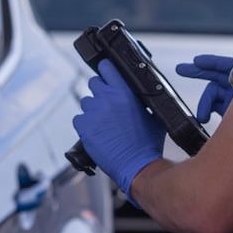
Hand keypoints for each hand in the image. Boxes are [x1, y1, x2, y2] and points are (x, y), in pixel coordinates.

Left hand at [73, 60, 165, 197]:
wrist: (136, 165)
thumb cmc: (147, 143)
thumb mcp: (153, 115)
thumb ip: (144, 99)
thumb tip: (141, 92)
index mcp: (124, 92)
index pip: (106, 67)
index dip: (106, 69)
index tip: (106, 73)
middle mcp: (106, 99)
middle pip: (94, 83)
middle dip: (100, 91)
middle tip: (107, 103)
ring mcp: (93, 113)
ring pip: (86, 102)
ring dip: (93, 109)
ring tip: (104, 123)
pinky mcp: (83, 127)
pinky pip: (79, 119)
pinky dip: (85, 124)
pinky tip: (96, 132)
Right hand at [175, 54, 232, 123]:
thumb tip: (215, 102)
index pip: (227, 66)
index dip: (211, 63)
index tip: (197, 61)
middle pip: (216, 75)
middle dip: (198, 71)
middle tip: (181, 69)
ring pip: (213, 94)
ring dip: (205, 104)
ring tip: (202, 118)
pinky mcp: (232, 109)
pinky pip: (215, 105)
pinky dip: (207, 109)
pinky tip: (203, 118)